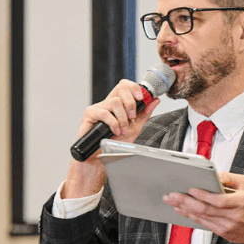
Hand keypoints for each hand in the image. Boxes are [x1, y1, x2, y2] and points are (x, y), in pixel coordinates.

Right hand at [63, 80, 159, 198]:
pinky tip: (114, 131)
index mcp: (118, 105)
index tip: (141, 98)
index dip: (134, 88)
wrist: (102, 157)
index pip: (125, 86)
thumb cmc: (115, 144)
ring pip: (115, 101)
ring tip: (122, 129)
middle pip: (120, 87)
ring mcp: (98, 108)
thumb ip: (144, 114)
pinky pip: (104, 112)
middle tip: (132, 117)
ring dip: (122, 118)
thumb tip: (154, 101)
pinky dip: (113, 123)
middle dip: (131, 102)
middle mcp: (107, 103)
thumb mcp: (134, 128)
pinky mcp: (89, 114)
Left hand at [162, 171, 243, 243]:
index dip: (203, 195)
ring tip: (173, 201)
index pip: (219, 200)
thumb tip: (214, 174)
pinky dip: (191, 216)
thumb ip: (229, 178)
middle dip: (186, 201)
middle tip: (173, 195)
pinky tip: (182, 210)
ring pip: (202, 217)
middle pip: (205, 209)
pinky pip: (203, 224)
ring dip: (184, 209)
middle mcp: (233, 215)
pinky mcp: (222, 232)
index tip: (191, 189)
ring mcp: (227, 226)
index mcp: (241, 202)